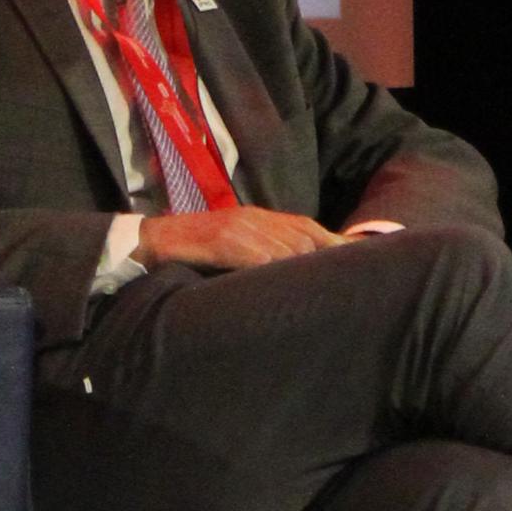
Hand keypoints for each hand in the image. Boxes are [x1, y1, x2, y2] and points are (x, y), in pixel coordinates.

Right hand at [135, 208, 340, 271]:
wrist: (153, 241)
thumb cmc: (194, 248)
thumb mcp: (233, 242)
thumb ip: (262, 248)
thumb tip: (295, 267)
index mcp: (258, 217)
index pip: (306, 227)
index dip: (333, 243)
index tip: (357, 259)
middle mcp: (254, 218)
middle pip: (304, 239)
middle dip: (322, 262)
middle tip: (341, 286)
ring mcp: (239, 228)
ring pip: (287, 249)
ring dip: (301, 271)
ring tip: (315, 293)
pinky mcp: (224, 240)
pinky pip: (259, 257)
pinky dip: (274, 271)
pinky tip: (283, 288)